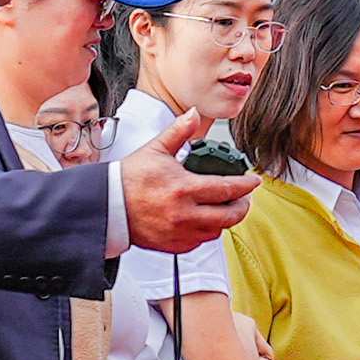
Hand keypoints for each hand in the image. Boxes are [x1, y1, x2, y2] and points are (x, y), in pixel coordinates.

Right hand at [120, 140, 262, 253]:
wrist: (106, 205)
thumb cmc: (128, 178)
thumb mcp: (155, 149)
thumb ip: (179, 131)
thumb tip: (194, 113)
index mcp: (183, 188)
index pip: (227, 188)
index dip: (246, 185)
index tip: (253, 180)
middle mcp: (184, 214)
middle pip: (230, 215)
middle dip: (242, 205)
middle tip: (243, 197)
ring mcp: (179, 232)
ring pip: (217, 230)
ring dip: (224, 219)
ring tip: (223, 207)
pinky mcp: (172, 245)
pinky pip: (200, 241)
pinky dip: (206, 230)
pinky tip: (204, 219)